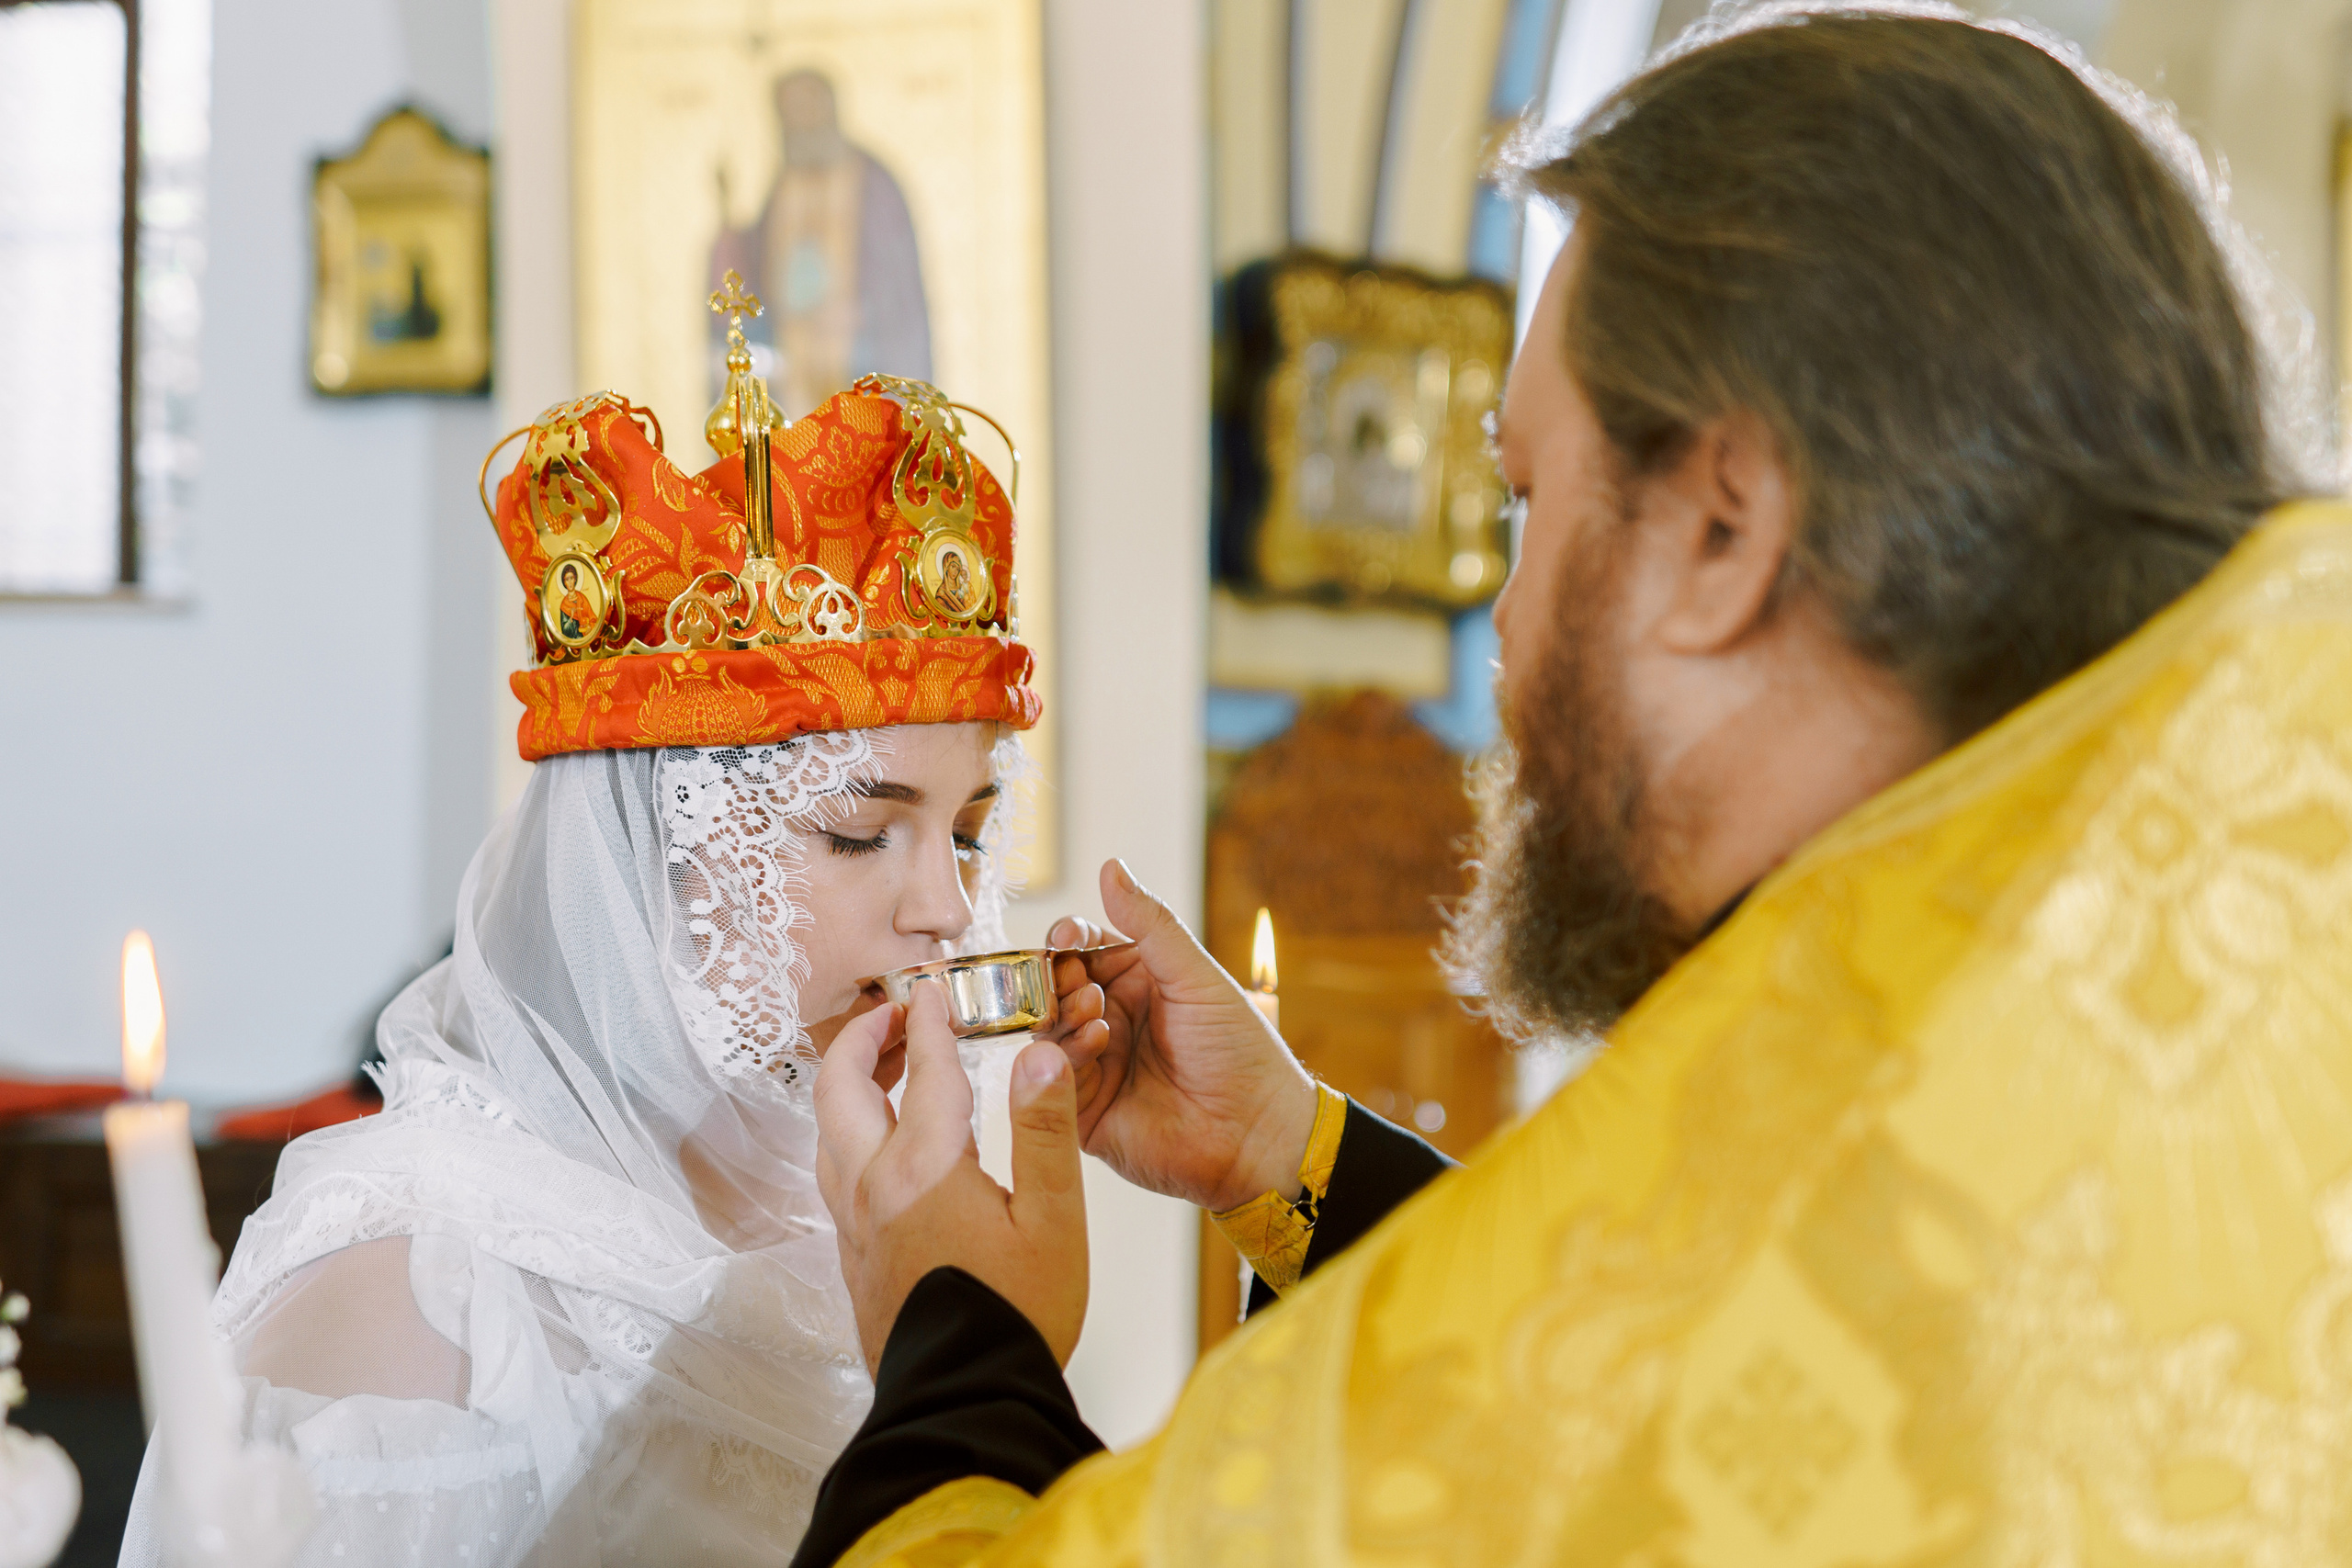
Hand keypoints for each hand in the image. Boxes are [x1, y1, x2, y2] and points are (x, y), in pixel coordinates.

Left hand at [815, 986, 1088, 1373]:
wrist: (965, 1400)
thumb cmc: (1020, 1316)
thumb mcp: (1055, 1219)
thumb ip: (1044, 1130)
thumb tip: (1040, 1054)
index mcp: (923, 1169)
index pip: (922, 1071)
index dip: (929, 1021)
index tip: (933, 986)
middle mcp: (873, 1188)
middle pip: (839, 1088)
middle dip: (860, 1038)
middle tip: (892, 1013)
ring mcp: (854, 1224)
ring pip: (827, 1131)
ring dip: (847, 1084)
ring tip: (882, 1064)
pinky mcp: (852, 1256)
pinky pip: (833, 1172)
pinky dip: (848, 1130)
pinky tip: (877, 1141)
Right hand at [1038, 860, 1318, 1213]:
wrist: (1256, 1130)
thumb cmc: (1239, 1050)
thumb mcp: (1196, 976)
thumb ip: (1150, 925)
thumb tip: (1111, 866)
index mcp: (1136, 982)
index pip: (1081, 949)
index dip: (1067, 940)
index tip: (1066, 938)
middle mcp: (1109, 1019)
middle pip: (1054, 986)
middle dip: (1058, 977)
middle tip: (1080, 982)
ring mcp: (1094, 1064)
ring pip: (1046, 1027)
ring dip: (1063, 1012)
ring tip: (1096, 1013)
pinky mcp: (1083, 1109)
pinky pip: (1051, 1076)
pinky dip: (1065, 1053)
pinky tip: (1096, 1043)